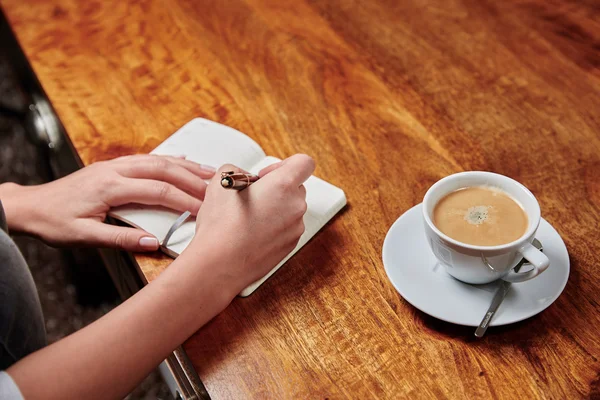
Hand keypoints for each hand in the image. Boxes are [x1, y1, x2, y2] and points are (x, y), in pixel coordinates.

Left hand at [0, 155, 214, 250]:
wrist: (29, 207)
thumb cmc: (53, 222)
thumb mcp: (84, 237)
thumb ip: (120, 240)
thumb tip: (152, 243)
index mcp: (110, 187)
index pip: (157, 191)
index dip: (183, 199)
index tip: (202, 208)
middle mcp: (114, 171)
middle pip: (162, 169)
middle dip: (192, 178)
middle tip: (214, 187)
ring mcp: (113, 165)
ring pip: (156, 160)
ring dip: (184, 165)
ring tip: (207, 171)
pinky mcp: (111, 166)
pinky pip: (146, 158)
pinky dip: (167, 159)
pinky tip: (180, 159)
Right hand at [186, 154, 314, 294]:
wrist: (219, 264)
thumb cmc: (221, 225)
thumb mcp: (221, 181)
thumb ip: (238, 170)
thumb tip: (244, 178)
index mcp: (283, 185)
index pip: (304, 163)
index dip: (286, 163)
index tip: (267, 174)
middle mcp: (295, 206)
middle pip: (297, 187)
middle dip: (277, 187)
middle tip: (253, 195)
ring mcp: (295, 228)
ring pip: (291, 209)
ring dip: (274, 208)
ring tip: (248, 216)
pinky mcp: (290, 246)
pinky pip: (286, 228)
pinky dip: (273, 227)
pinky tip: (251, 232)